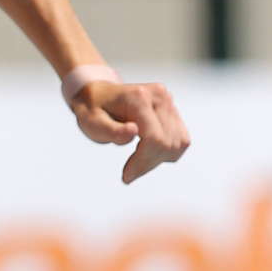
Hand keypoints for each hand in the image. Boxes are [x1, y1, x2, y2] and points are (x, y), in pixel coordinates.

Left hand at [70, 77, 189, 184]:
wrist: (99, 95)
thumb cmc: (93, 110)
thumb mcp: (91, 122)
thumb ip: (110, 130)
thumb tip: (133, 131)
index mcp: (139, 97)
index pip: (154, 138)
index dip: (143, 162)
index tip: (127, 176)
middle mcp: (159, 96)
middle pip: (167, 142)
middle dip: (149, 163)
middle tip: (129, 173)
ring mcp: (169, 101)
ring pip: (178, 143)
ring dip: (158, 159)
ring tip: (137, 161)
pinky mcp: (173, 109)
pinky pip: (180, 139)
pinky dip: (166, 152)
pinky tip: (148, 153)